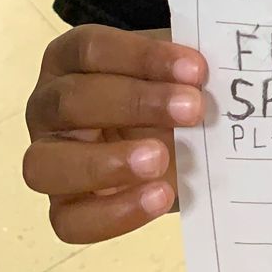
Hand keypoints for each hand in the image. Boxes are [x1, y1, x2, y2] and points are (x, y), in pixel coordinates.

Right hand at [24, 24, 206, 243]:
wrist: (172, 138)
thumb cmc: (168, 92)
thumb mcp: (175, 73)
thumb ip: (187, 69)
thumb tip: (225, 72)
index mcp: (70, 60)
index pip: (91, 49)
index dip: (142, 57)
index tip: (197, 69)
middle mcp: (48, 106)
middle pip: (71, 100)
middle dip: (135, 103)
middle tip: (193, 110)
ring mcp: (47, 159)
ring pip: (46, 164)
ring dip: (107, 163)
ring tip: (162, 160)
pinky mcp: (63, 207)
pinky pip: (68, 221)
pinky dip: (114, 212)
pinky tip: (160, 196)